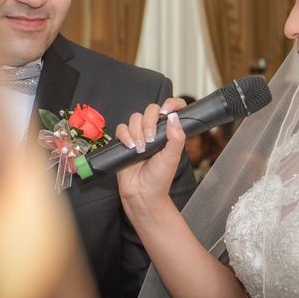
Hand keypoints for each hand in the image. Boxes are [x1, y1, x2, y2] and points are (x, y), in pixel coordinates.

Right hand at [115, 97, 186, 212]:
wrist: (142, 194)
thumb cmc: (160, 178)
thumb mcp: (173, 157)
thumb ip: (177, 137)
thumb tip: (174, 117)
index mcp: (169, 132)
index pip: (172, 109)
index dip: (171, 104)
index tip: (167, 110)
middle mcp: (154, 131)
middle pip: (150, 110)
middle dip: (149, 122)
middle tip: (151, 139)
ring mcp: (139, 135)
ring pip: (135, 117)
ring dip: (137, 132)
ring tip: (141, 149)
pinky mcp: (125, 141)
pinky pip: (121, 128)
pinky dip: (125, 136)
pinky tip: (130, 147)